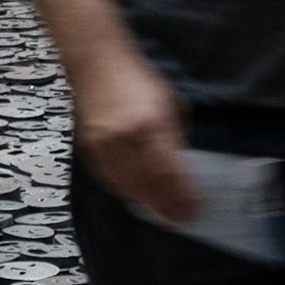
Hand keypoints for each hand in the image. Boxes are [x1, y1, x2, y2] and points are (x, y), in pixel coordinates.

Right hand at [72, 51, 196, 223]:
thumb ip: (176, 139)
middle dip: (167, 207)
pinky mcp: (90, 150)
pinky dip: (126, 192)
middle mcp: (127, 139)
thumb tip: (183, 170)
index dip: (183, 198)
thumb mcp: (171, 105)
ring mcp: (105, 146)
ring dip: (147, 204)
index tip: (194, 212)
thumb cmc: (138, 81)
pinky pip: (110, 181)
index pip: (171, 174)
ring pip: (128, 188)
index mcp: (152, 125)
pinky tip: (138, 196)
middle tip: (180, 220)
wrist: (97, 64)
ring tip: (162, 213)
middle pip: (149, 187)